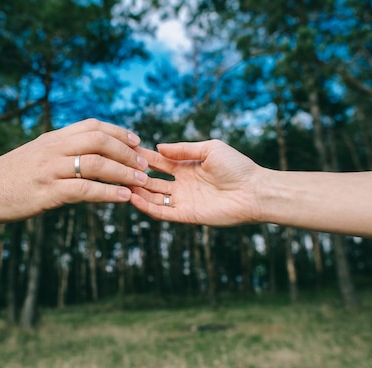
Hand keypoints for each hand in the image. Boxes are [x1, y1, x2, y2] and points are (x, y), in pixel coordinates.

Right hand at [0, 118, 148, 226]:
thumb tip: (86, 156)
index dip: (118, 131)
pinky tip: (123, 198)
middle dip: (126, 151)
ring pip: (96, 163)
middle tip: (144, 164)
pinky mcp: (46, 192)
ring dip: (123, 172)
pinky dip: (107, 192)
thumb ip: (59, 152)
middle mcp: (53, 149)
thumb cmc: (8, 177)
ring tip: (141, 182)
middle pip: (99, 140)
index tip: (136, 141)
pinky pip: (84, 189)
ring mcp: (49, 169)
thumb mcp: (35, 156)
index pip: (92, 125)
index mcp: (52, 138)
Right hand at [130, 140, 263, 225]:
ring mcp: (184, 200)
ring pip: (153, 197)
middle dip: (136, 175)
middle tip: (116, 169)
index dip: (143, 158)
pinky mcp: (187, 215)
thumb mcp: (210, 149)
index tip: (125, 150)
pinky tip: (133, 198)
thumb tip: (159, 147)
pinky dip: (146, 207)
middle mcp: (183, 185)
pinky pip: (162, 213)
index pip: (159, 163)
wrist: (255, 191)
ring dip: (138, 191)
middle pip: (152, 181)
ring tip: (120, 183)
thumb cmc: (237, 167)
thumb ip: (184, 149)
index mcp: (187, 167)